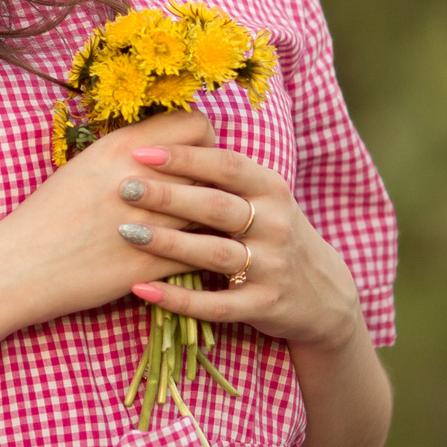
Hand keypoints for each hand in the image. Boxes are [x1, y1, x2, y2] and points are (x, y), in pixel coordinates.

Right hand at [0, 108, 220, 333]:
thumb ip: (129, 153)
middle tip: (209, 193)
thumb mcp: (85, 166)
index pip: (196, 124)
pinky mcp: (152, 265)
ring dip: (215, 218)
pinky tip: (200, 255)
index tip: (195, 159)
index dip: (203, 140)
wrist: (19, 265)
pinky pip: (201, 252)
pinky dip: (205, 253)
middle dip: (217, 179)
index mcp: (122, 147)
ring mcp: (150, 222)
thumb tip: (165, 149)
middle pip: (213, 165)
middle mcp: (142, 179)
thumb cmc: (48, 215)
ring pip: (213, 211)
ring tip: (210, 225)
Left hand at [115, 139, 365, 354]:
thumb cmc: (274, 234)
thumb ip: (225, 176)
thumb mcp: (264, 198)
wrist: (323, 294)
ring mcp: (271, 267)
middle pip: (216, 206)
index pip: (227, 165)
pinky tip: (141, 289)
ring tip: (125, 232)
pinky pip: (215, 304)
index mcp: (272, 190)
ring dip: (167, 243)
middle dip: (167, 196)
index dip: (184, 158)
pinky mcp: (263, 306)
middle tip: (124, 188)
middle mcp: (275, 225)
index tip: (140, 153)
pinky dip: (177, 298)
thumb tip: (162, 140)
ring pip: (214, 253)